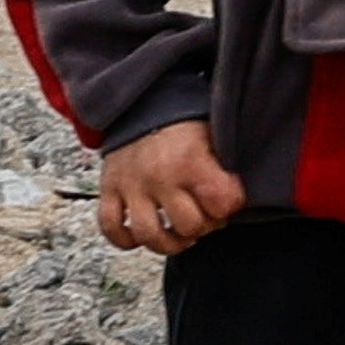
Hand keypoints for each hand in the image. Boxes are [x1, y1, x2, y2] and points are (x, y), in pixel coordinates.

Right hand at [96, 122, 245, 256]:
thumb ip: (223, 166)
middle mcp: (159, 176)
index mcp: (190, 159)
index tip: (227, 201)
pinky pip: (111, 227)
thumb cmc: (181, 121)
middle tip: (205, 217)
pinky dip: (125, 239)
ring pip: (149, 235)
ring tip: (179, 235)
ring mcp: (131, 185)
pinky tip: (141, 235)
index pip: (222, 204)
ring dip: (169, 243)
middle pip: (188, 226)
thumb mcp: (211, 134)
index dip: (230, 207)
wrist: (140, 101)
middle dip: (203, 226)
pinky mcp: (109, 189)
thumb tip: (235, 201)